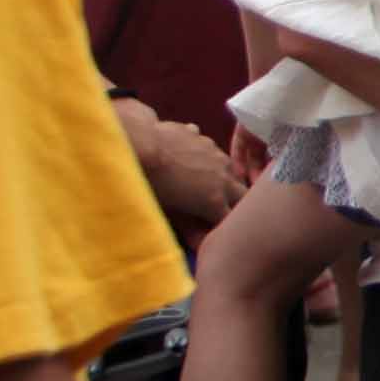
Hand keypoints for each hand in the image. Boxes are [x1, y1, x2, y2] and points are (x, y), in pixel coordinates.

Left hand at [113, 97, 240, 239]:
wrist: (138, 145)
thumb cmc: (149, 184)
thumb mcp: (168, 212)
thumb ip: (188, 227)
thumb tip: (199, 244)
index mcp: (215, 200)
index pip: (232, 220)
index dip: (225, 226)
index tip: (215, 228)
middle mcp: (223, 177)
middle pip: (241, 194)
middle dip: (234, 202)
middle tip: (218, 207)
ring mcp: (214, 154)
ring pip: (230, 169)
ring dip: (223, 178)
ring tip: (204, 181)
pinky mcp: (201, 137)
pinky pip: (209, 149)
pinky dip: (204, 156)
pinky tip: (187, 156)